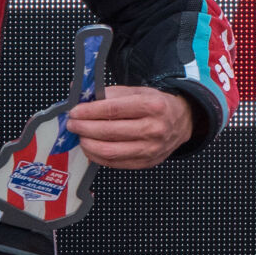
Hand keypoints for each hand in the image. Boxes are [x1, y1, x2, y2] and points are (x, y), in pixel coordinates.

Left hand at [64, 86, 194, 168]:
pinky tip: (91, 147)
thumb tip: (84, 96)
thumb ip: (112, 93)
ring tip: (81, 136)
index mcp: (153, 106)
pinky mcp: (146, 162)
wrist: (182, 122)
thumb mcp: (140, 92)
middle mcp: (154, 128)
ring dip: (88, 144)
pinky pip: (114, 163)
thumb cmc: (158, 105)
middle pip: (108, 131)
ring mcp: (151, 148)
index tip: (75, 111)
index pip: (113, 110)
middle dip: (84, 127)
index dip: (89, 111)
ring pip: (109, 150)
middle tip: (73, 124)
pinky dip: (96, 156)